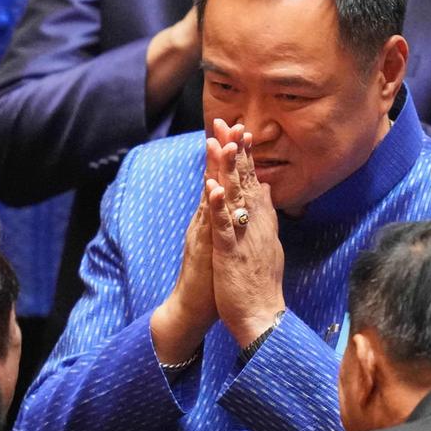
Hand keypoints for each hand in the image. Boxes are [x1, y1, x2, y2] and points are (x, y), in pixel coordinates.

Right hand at [150, 119, 241, 363]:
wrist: (191, 309)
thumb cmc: (211, 280)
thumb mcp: (222, 245)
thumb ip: (228, 223)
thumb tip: (238, 204)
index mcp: (213, 219)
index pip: (222, 180)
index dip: (230, 156)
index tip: (239, 130)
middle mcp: (204, 220)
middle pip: (213, 179)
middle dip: (220, 151)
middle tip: (226, 121)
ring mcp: (201, 233)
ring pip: (208, 196)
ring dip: (213, 170)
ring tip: (218, 142)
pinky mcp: (202, 249)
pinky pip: (206, 225)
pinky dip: (210, 207)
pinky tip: (213, 188)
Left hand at [210, 130, 286, 346]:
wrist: (263, 316)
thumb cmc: (260, 283)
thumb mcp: (266, 242)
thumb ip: (265, 214)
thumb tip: (264, 189)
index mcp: (262, 221)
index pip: (254, 180)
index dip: (246, 155)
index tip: (240, 131)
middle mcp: (257, 224)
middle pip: (246, 180)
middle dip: (236, 151)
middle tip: (228, 123)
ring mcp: (245, 236)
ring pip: (236, 197)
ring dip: (228, 170)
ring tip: (222, 144)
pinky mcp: (231, 253)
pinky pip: (225, 226)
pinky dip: (220, 207)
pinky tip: (214, 190)